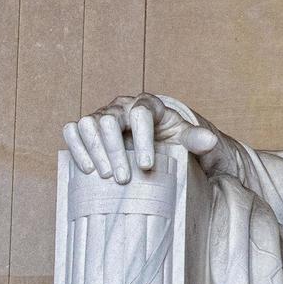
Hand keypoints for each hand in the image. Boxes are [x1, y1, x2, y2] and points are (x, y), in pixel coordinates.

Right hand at [63, 93, 219, 182]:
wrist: (156, 142)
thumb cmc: (171, 139)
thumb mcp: (186, 138)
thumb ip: (196, 138)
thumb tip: (210, 140)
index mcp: (148, 104)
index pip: (141, 113)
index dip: (143, 138)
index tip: (147, 165)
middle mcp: (121, 106)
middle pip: (109, 120)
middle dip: (115, 150)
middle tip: (123, 179)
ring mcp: (101, 116)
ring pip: (88, 124)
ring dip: (95, 151)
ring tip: (106, 176)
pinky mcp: (86, 129)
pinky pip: (72, 131)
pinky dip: (76, 148)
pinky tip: (87, 170)